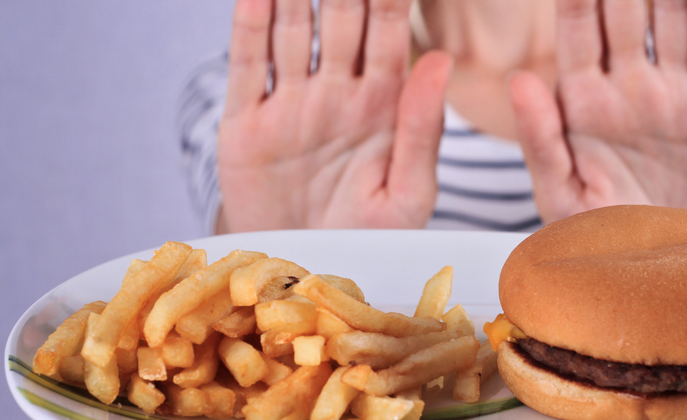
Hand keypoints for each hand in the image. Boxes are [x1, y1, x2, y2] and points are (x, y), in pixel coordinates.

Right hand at [217, 0, 451, 231]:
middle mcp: (337, 94)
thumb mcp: (408, 193)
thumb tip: (439, 60)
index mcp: (383, 105)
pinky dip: (250, 26)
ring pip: (293, 30)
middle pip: (341, 17)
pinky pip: (248, 65)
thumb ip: (423, 129)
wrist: (305, 276)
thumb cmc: (368, 236)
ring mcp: (291, 105)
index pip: (391, 30)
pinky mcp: (248, 124)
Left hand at [510, 0, 686, 222]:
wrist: (673, 269)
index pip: (577, 28)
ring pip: (674, 17)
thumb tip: (518, 79)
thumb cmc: (606, 234)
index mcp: (584, 103)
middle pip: (626, 11)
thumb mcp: (563, 194)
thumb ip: (540, 139)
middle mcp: (630, 88)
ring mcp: (677, 95)